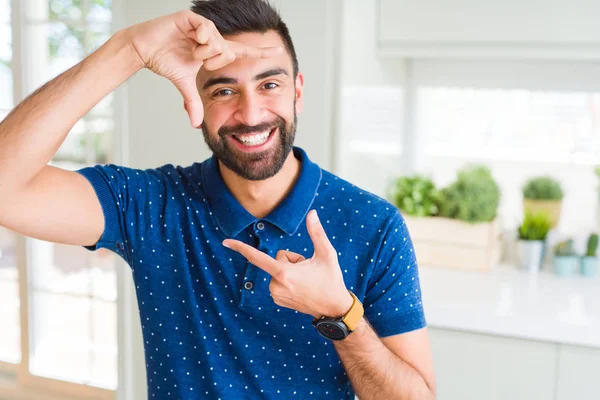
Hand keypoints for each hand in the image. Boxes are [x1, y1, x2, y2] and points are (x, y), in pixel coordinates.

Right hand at [123, 10, 282, 126]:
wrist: (145, 49)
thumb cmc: (165, 60)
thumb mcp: (184, 84)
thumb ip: (193, 101)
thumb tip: (195, 124)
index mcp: (215, 49)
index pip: (242, 51)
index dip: (259, 51)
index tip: (278, 50)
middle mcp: (213, 36)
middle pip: (229, 52)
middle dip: (213, 62)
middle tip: (197, 60)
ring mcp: (204, 26)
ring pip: (219, 44)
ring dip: (203, 54)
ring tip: (189, 50)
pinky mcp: (193, 18)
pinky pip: (208, 32)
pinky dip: (199, 42)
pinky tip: (189, 40)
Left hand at [223, 210, 352, 318]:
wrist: (334, 308)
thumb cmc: (331, 279)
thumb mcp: (326, 254)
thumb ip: (316, 232)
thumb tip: (312, 213)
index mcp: (284, 273)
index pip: (257, 257)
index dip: (240, 248)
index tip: (225, 242)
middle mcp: (276, 285)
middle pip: (277, 259)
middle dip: (291, 260)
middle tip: (308, 271)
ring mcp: (276, 294)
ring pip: (277, 270)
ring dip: (290, 271)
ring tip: (307, 280)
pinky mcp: (278, 299)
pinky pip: (278, 280)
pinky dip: (289, 280)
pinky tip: (302, 287)